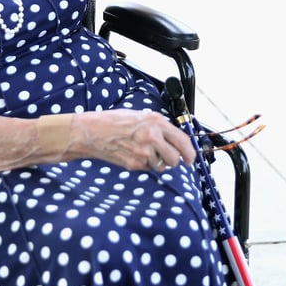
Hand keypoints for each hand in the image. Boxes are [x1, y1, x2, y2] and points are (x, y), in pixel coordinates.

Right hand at [68, 110, 196, 170]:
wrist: (94, 132)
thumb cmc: (117, 121)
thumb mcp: (143, 116)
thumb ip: (161, 127)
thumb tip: (177, 140)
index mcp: (156, 123)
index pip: (183, 141)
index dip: (190, 153)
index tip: (191, 159)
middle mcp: (152, 137)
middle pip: (175, 159)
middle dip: (174, 160)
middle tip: (167, 155)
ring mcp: (143, 152)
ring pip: (162, 166)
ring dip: (157, 161)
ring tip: (143, 150)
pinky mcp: (134, 164)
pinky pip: (148, 169)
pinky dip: (145, 164)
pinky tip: (134, 153)